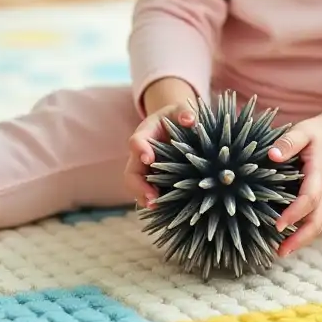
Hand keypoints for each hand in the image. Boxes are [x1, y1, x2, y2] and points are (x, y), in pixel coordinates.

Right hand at [124, 78, 198, 207]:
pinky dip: (156, 202)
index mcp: (145, 134)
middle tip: (152, 198)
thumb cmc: (176, 117)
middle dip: (138, 186)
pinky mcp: (155, 181)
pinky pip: (150, 194)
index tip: (148, 157)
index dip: (140, 150)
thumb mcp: (179, 110)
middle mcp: (141, 155)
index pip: (136, 142)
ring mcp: (146, 170)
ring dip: (145, 199)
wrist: (175, 126)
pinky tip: (168, 211)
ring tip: (157, 208)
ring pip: (138, 188)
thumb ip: (184, 112)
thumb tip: (190, 119)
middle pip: (131, 173)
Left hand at [268, 114, 321, 256]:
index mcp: (320, 174)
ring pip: (317, 225)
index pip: (309, 198)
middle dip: (301, 238)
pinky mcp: (320, 202)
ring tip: (279, 252)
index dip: (295, 213)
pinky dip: (301, 234)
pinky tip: (284, 240)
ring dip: (301, 240)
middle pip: (318, 221)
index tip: (278, 225)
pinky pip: (313, 221)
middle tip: (280, 252)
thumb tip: (272, 155)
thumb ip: (289, 142)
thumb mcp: (303, 131)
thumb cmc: (316, 134)